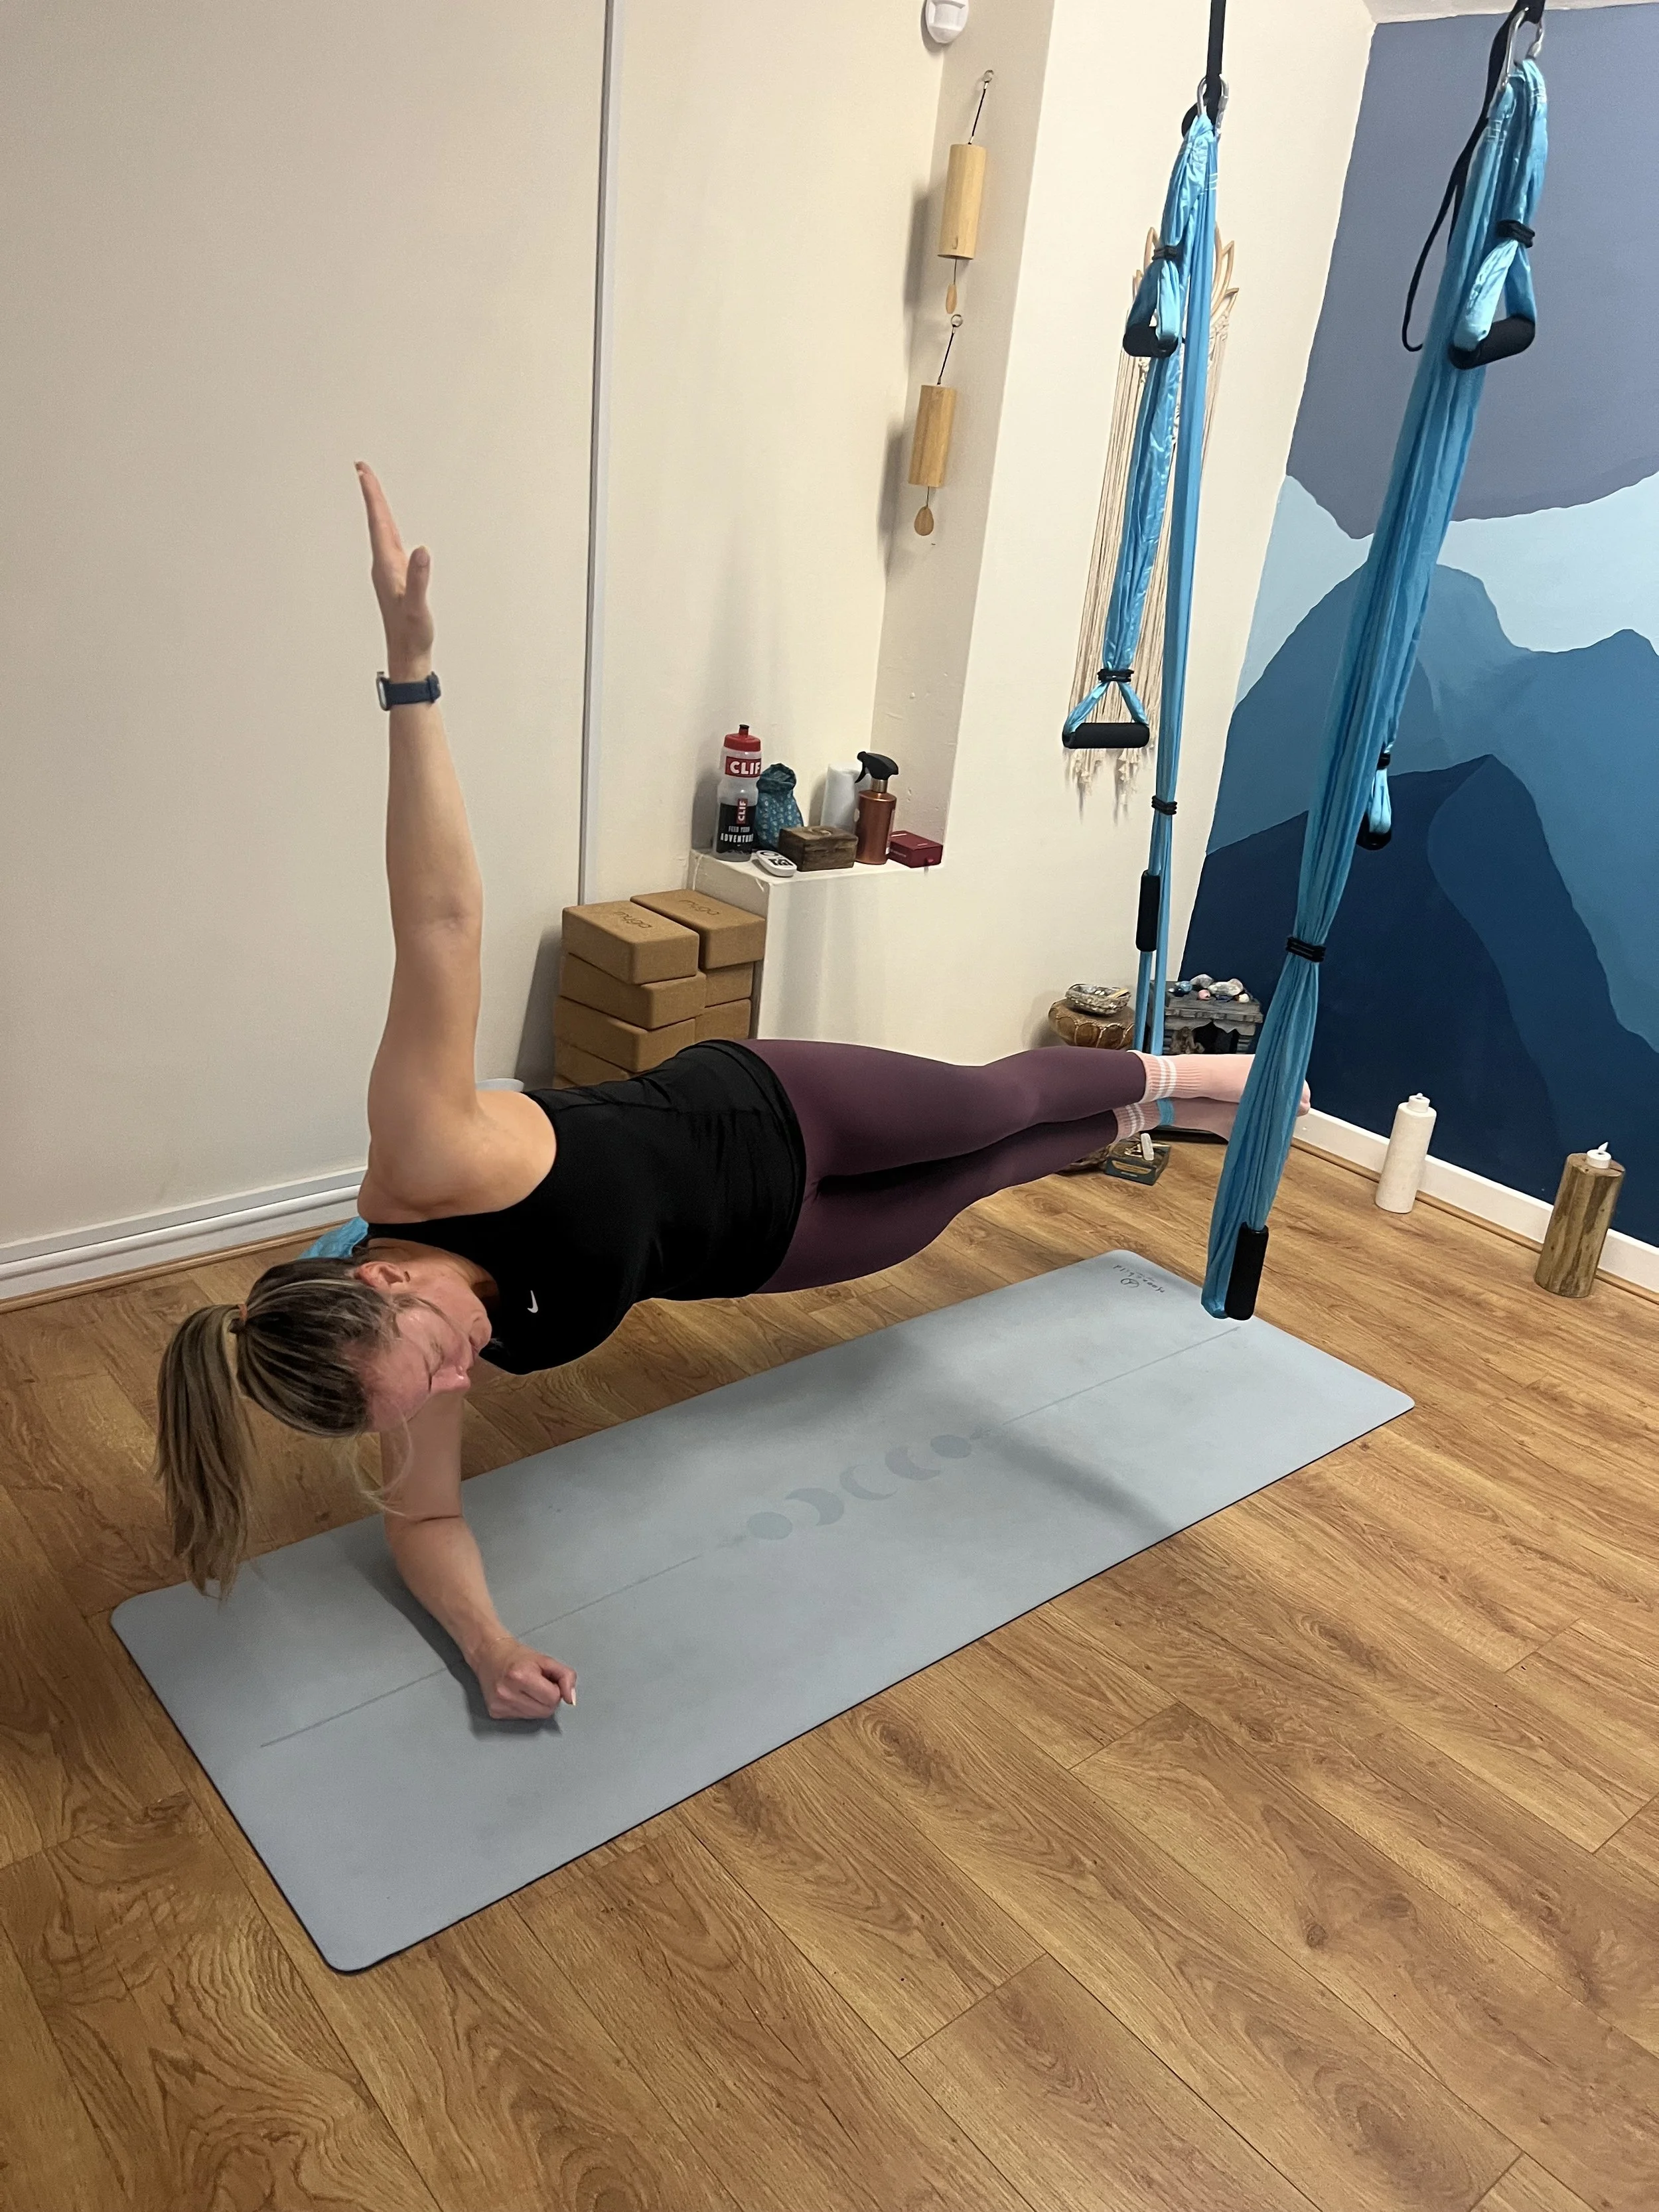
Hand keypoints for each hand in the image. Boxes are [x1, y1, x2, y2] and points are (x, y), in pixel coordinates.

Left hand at [356, 462, 434, 679]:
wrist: (407, 657)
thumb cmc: (412, 634)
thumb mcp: (418, 606)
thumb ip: (419, 578)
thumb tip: (421, 550)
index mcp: (387, 566)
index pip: (378, 522)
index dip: (372, 495)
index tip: (363, 471)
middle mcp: (384, 565)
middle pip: (376, 521)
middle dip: (371, 494)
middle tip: (362, 469)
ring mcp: (388, 572)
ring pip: (381, 531)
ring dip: (377, 508)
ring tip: (372, 489)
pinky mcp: (395, 579)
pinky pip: (389, 543)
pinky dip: (386, 526)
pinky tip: (389, 526)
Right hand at [472, 1633, 576, 1720]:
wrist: (489, 1654)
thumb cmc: (519, 1656)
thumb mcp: (546, 1660)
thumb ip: (566, 1676)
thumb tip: (571, 1700)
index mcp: (521, 1676)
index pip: (553, 1698)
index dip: (555, 1689)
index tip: (547, 1680)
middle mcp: (507, 1693)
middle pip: (545, 1711)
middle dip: (548, 1699)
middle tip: (538, 1685)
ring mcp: (499, 1705)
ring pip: (534, 1717)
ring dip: (537, 1705)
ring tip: (527, 1689)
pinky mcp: (494, 1713)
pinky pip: (522, 1718)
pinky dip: (525, 1709)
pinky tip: (517, 1695)